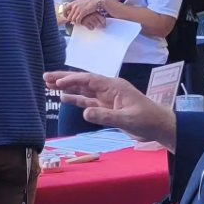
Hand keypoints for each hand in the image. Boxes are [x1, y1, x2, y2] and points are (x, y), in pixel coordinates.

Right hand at [44, 71, 176, 149]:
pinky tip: (64, 97)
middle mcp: (108, 89)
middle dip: (64, 79)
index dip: (72, 80)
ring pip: (83, 91)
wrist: (158, 126)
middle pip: (83, 82)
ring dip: (67, 88)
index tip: (57, 82)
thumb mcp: (127, 119)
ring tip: (49, 85)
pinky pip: (88, 101)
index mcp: (114, 87)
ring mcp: (106, 98)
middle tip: (45, 77)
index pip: (89, 80)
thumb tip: (85, 112)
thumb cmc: (147, 120)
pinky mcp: (106, 108)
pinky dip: (76, 100)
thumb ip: (105, 116)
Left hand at [65, 0, 106, 28]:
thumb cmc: (88, 2)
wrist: (96, 1)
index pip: (64, 9)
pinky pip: (77, 20)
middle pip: (69, 16)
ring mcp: (78, 9)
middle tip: (74, 21)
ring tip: (78, 22)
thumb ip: (75, 6)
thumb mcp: (80, 2)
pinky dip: (78, 22)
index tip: (67, 17)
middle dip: (71, 20)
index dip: (65, 15)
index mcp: (73, 3)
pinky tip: (81, 22)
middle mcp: (74, 6)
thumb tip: (71, 12)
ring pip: (73, 19)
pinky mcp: (82, 12)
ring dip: (75, 22)